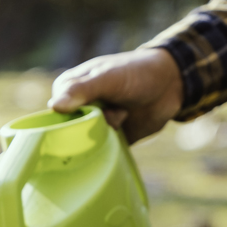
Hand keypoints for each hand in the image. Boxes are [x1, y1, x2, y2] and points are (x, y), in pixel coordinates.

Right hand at [48, 48, 183, 143]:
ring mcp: (92, 124)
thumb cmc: (137, 73)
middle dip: (90, 127)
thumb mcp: (108, 78)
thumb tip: (54, 106)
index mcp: (69, 89)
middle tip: (114, 113)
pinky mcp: (107, 139)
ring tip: (122, 118)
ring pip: (84, 143)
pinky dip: (107, 149)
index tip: (92, 109)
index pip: (54, 113)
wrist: (172, 85)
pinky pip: (98, 153)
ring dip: (104, 135)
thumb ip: (82, 90)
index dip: (70, 116)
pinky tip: (121, 134)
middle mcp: (77, 108)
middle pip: (68, 131)